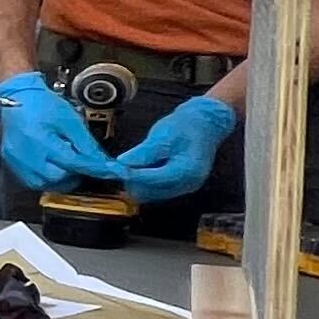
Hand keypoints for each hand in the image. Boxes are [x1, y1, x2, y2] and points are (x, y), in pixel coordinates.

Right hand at [0, 71, 124, 191]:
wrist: (16, 99)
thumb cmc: (40, 104)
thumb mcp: (70, 120)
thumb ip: (86, 144)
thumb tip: (103, 162)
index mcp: (40, 142)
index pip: (75, 163)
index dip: (98, 169)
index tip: (116, 172)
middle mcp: (26, 158)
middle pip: (61, 179)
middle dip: (77, 172)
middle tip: (83, 158)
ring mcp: (18, 165)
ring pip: (48, 184)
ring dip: (63, 176)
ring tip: (67, 158)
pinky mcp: (15, 168)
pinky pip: (37, 181)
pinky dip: (50, 176)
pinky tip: (54, 163)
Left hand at [112, 92, 237, 202]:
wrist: (206, 124)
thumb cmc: (188, 126)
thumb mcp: (163, 134)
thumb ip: (144, 152)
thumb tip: (123, 163)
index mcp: (186, 171)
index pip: (151, 180)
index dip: (129, 174)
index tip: (112, 167)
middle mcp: (187, 184)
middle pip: (149, 192)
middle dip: (132, 179)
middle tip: (119, 165)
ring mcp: (184, 187)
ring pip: (150, 194)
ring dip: (137, 181)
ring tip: (134, 163)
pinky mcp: (179, 186)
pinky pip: (155, 190)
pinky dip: (144, 181)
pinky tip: (143, 167)